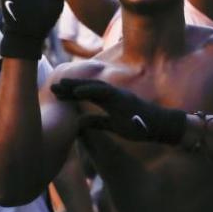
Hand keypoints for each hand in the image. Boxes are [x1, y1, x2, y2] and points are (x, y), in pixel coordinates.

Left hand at [51, 78, 186, 143]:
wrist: (161, 126)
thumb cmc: (139, 126)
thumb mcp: (114, 126)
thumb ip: (98, 122)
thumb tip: (80, 124)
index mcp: (109, 100)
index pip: (86, 94)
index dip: (70, 93)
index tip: (55, 93)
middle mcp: (112, 94)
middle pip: (86, 87)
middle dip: (69, 87)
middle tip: (51, 86)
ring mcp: (118, 95)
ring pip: (93, 86)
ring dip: (76, 85)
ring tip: (60, 85)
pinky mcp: (123, 98)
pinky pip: (104, 92)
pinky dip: (90, 90)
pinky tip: (77, 91)